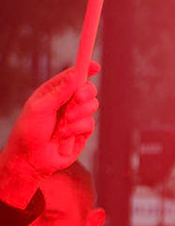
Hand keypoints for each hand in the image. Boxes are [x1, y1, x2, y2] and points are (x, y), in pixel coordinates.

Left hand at [1, 64, 99, 205]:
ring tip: (63, 125)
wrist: (32, 159)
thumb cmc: (29, 132)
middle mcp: (66, 103)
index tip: (95, 66)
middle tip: (77, 99)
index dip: (85, 69)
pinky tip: (64, 136)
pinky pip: (90, 124)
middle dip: (84, 94)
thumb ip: (60, 92)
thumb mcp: (40, 108)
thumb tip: (75, 75)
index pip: (73, 76)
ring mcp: (76, 117)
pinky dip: (77, 129)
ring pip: (92, 106)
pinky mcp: (82, 132)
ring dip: (77, 115)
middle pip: (88, 90)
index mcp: (53, 92)